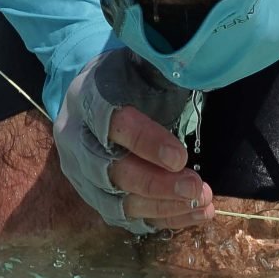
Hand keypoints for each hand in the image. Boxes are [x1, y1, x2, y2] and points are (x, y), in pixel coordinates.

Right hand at [52, 45, 209, 232]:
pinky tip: (194, 213)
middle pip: (112, 171)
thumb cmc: (124, 78)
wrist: (92, 97)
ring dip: (164, 206)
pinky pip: (128, 218)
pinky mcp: (95, 198)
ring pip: (119, 202)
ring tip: (202, 203)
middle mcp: (76, 141)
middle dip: (156, 184)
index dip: (146, 142)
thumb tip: (191, 59)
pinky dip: (163, 218)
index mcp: (85, 99)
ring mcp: (82, 175)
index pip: (112, 123)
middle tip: (195, 186)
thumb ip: (160, 63)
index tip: (181, 156)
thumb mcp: (138, 62)